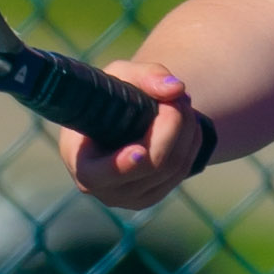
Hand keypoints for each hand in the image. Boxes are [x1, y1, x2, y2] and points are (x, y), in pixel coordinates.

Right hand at [56, 59, 214, 209]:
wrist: (116, 120)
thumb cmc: (110, 98)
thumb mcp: (119, 77)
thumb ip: (144, 76)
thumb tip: (175, 89)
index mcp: (82, 163)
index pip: (97, 175)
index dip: (120, 165)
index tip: (139, 151)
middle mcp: (104, 189)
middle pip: (152, 165)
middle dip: (172, 126)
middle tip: (178, 97)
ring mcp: (131, 198)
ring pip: (173, 168)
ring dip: (187, 131)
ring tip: (182, 102)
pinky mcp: (154, 196)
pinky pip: (182, 171)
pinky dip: (191, 143)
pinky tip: (188, 123)